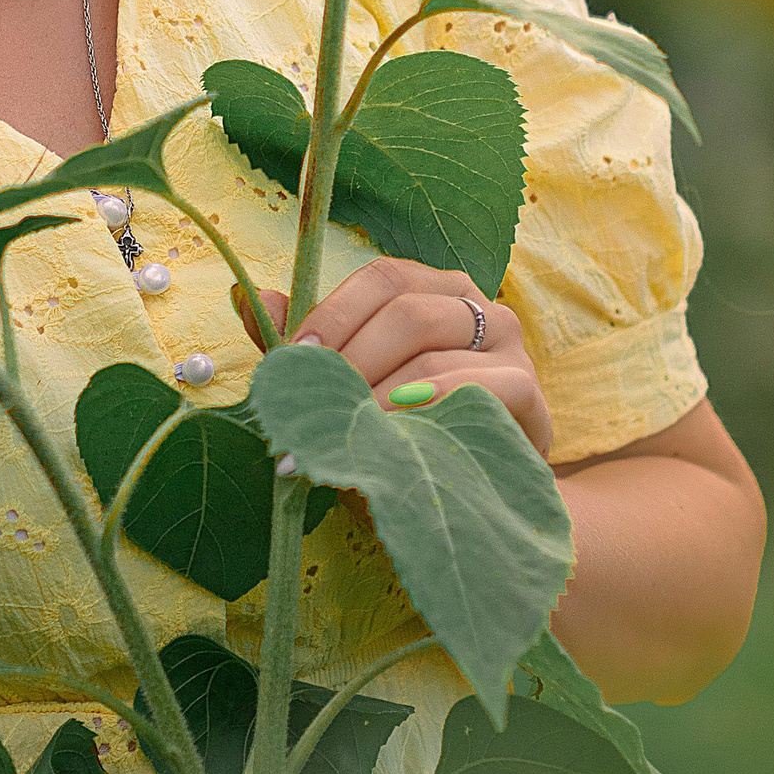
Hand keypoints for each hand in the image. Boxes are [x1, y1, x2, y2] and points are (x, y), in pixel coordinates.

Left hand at [239, 258, 553, 461]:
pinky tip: (395, 440)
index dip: (335, 312)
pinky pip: (479, 391)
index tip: (295, 358)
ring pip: (434, 355)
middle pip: (407, 311)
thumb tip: (242, 296)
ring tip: (345, 434)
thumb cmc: (411, 434)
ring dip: (377, 397)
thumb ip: (308, 349)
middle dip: (350, 361)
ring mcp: (510, 349)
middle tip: (315, 408)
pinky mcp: (531, 396)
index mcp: (435, 290)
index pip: (384, 277)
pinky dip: (428, 413)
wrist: (483, 496)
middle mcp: (478, 307)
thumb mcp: (352, 390)